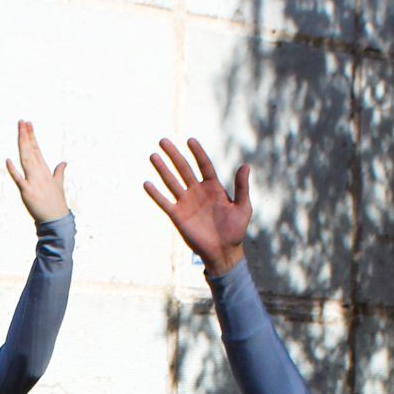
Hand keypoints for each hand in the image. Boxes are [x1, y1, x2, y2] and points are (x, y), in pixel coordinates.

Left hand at [6, 120, 68, 222]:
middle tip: (22, 122)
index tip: (28, 124)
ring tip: (19, 131)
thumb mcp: (59, 185)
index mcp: (45, 171)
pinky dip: (13, 171)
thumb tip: (64, 163)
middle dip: (26, 136)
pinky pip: (19, 180)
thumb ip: (59, 172)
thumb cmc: (57, 203)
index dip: (32, 137)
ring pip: (26, 160)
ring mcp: (33, 182)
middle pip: (31, 151)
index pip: (37, 150)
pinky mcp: (27, 192)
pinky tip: (8, 160)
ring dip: (22, 145)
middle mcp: (39, 174)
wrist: (57, 220)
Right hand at [144, 137, 250, 276]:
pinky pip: (164, 202)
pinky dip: (155, 194)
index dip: (197, 153)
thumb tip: (246, 165)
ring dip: (162, 169)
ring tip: (153, 156)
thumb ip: (242, 187)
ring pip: (172, 182)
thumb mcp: (243, 208)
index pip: (204, 165)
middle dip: (174, 155)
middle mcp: (197, 191)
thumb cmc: (235, 230)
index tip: (190, 140)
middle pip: (184, 169)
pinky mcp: (177, 216)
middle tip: (163, 141)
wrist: (223, 252)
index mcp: (213, 187)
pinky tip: (147, 184)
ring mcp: (186, 203)